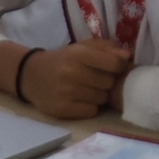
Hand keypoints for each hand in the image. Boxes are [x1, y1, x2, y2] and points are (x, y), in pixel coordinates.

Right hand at [16, 39, 133, 118]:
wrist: (31, 76)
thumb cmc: (64, 60)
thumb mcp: (82, 47)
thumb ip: (106, 48)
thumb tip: (127, 56)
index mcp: (78, 53)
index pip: (114, 63)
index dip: (119, 66)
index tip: (115, 68)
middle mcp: (71, 72)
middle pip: (109, 82)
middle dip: (107, 81)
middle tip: (97, 79)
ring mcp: (66, 92)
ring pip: (101, 98)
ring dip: (99, 95)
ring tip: (88, 89)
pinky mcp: (62, 109)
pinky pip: (91, 111)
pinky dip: (90, 107)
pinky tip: (80, 100)